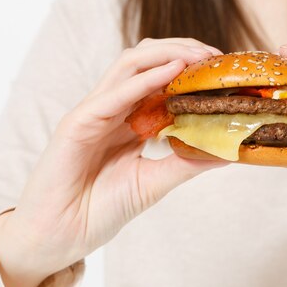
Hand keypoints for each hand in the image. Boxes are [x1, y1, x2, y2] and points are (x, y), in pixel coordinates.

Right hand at [0, 38, 226, 286]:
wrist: (58, 237)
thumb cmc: (99, 209)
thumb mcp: (154, 182)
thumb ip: (186, 162)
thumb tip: (228, 150)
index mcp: (129, 118)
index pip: (161, 77)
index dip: (192, 67)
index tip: (224, 68)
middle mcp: (113, 107)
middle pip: (147, 60)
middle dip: (184, 49)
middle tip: (217, 56)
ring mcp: (95, 111)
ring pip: (130, 64)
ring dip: (168, 54)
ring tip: (201, 56)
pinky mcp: (78, 123)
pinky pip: (114, 94)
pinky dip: (146, 80)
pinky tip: (174, 71)